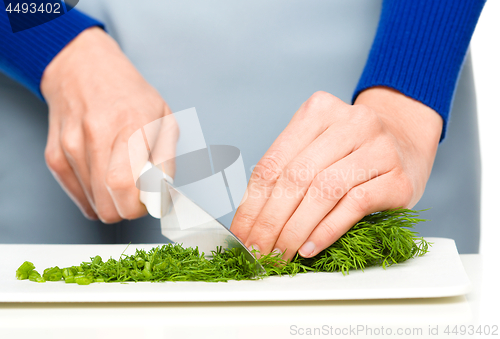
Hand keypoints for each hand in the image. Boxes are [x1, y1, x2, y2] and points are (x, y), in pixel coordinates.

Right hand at [41, 27, 174, 222]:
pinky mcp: (55, 156)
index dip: (140, 204)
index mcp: (130, 126)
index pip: (125, 186)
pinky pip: (78, 198)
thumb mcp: (164, 118)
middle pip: (109, 206)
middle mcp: (95, 137)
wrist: (82, 68)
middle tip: (138, 189)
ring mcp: (70, 147)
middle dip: (128, 207)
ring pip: (95, 206)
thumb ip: (166, 160)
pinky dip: (94, 195)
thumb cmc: (127, 93)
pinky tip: (103, 174)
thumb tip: (163, 194)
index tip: (149, 198)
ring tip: (120, 172)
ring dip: (112, 199)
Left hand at [230, 88, 441, 259]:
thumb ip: (287, 173)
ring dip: (295, 229)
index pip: (273, 163)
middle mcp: (350, 121)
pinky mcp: (399, 177)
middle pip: (296, 177)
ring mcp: (378, 147)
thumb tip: (251, 220)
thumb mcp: (317, 148)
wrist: (408, 140)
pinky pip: (355, 204)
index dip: (252, 204)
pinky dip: (327, 230)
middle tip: (257, 250)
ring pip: (323, 190)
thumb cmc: (352, 151)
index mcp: (318, 111)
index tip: (241, 233)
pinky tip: (310, 247)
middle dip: (270, 221)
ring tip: (281, 253)